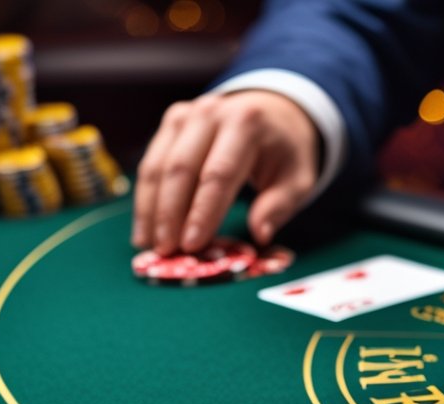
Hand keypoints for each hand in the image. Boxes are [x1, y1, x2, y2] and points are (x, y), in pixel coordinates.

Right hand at [131, 90, 319, 253]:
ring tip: (149, 245)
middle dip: (170, 214)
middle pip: (181, 168)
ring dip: (150, 209)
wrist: (272, 111)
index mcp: (246, 124)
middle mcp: (211, 113)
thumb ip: (279, 206)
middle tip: (165, 251)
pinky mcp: (171, 122)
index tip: (191, 245)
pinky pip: (152, 162)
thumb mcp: (298, 178)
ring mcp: (186, 115)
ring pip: (158, 165)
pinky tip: (145, 228)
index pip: (219, 174)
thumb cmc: (285, 152)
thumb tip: (260, 236)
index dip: (202, 212)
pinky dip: (145, 198)